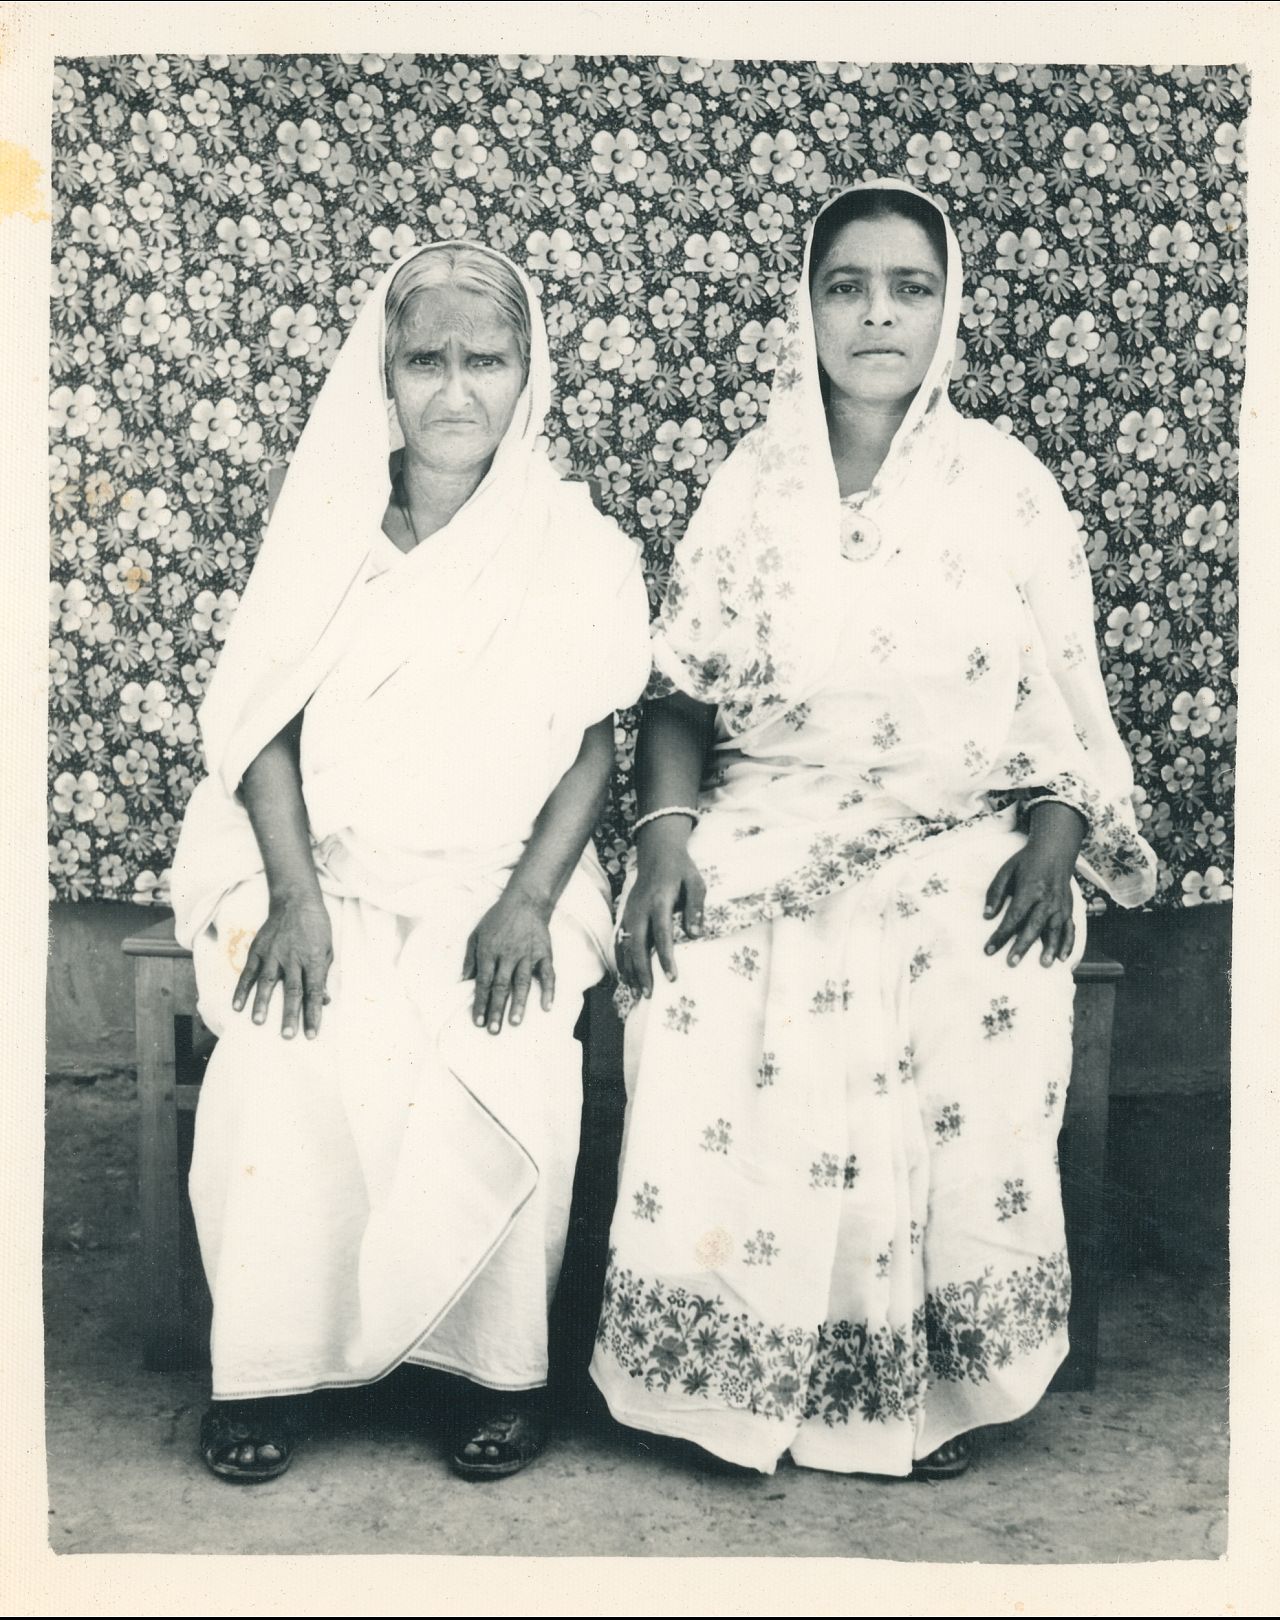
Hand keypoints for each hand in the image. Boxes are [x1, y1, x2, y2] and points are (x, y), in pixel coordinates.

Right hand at [233, 889, 332, 1038]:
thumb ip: (323, 976)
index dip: (313, 1014)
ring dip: (262, 1004)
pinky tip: (237, 1006)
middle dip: (290, 1015)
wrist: (296, 901)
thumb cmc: (316, 929)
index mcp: (313, 960)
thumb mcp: (327, 950)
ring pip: (267, 982)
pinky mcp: (258, 949)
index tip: (312, 1034)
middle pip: (292, 991)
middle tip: (287, 1036)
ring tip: (258, 1022)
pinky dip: (242, 990)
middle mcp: (293, 958)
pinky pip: (248, 972)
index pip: (314, 992)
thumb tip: (323, 1001)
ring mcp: (273, 953)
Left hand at [463, 887, 554, 1034]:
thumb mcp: (477, 934)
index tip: (478, 1021)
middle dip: (496, 1009)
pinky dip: (548, 990)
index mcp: (489, 951)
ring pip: (522, 983)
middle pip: (501, 986)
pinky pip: (547, 974)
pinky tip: (546, 1007)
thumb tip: (463, 980)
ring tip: (514, 1022)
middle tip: (493, 1030)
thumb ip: (470, 958)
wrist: (526, 901)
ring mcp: (528, 955)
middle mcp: (508, 955)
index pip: (484, 982)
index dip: (481, 1003)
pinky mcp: (544, 953)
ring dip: (518, 1004)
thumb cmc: (498, 919)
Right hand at [618, 818, 704, 997]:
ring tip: (637, 992)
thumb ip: (696, 908)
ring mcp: (629, 912)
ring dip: (630, 969)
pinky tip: (626, 977)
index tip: (672, 977)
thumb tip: (696, 934)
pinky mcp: (625, 915)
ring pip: (625, 945)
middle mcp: (640, 909)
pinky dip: (621, 960)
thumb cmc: (682, 871)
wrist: (657, 854)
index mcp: (659, 901)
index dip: (666, 957)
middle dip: (642, 971)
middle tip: (649, 994)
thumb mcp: (696, 883)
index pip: (662, 933)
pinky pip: (619, 941)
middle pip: (637, 944)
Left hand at [983, 803, 1083, 966]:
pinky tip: (1062, 958)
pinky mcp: (1069, 909)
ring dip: (1050, 948)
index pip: (1013, 916)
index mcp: (1029, 889)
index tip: (989, 949)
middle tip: (1012, 962)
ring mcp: (1060, 905)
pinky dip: (1068, 943)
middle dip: (1022, 946)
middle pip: (1034, 926)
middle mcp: (1047, 899)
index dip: (1001, 934)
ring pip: (1055, 930)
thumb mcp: (1005, 872)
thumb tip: (986, 915)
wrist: (1055, 851)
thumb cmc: (1026, 863)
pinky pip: (1070, 929)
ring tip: (1043, 964)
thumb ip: (995, 893)